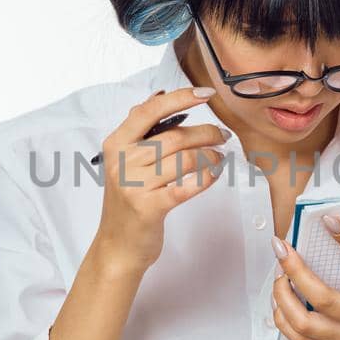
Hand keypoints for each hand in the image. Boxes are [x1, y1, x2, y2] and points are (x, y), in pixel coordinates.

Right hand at [93, 86, 229, 271]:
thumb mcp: (125, 161)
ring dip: (211, 156)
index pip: (150, 110)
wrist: (117, 246)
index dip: (181, 98)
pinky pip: (187, 186)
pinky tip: (214, 174)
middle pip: (175, 137)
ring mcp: (134, 185)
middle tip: (222, 136)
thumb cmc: (128, 200)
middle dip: (207, 133)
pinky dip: (207, 177)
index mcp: (116, 144)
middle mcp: (123, 162)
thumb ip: (141, 130)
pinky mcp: (149, 208)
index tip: (206, 94)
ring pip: (186, 159)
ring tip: (219, 157)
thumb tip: (160, 95)